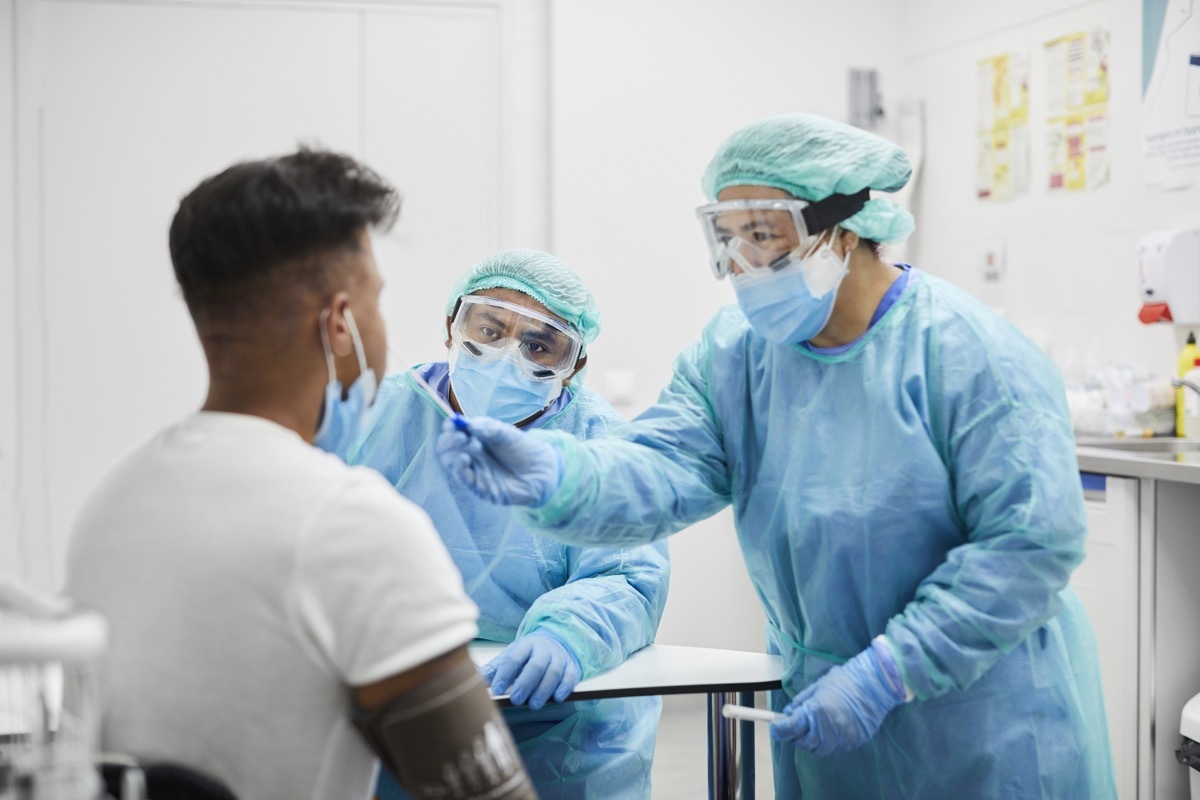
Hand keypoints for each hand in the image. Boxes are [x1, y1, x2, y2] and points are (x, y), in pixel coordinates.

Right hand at [436, 416, 562, 505]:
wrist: (542, 470)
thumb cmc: (524, 449)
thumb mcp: (506, 433)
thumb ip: (487, 427)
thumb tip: (466, 423)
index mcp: (474, 439)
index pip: (452, 433)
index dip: (450, 428)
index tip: (454, 423)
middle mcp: (470, 455)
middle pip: (446, 449)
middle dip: (449, 440)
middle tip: (461, 436)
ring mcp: (474, 471)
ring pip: (450, 463)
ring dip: (455, 452)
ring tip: (473, 445)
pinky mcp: (480, 487)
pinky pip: (462, 478)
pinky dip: (459, 468)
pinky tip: (465, 459)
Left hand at [481, 634, 581, 709]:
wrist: (555, 641)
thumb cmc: (529, 654)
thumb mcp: (511, 656)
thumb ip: (495, 669)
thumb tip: (477, 679)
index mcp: (525, 645)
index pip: (514, 658)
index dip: (505, 674)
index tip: (498, 689)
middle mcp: (543, 649)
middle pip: (536, 665)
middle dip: (525, 684)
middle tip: (516, 700)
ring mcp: (559, 658)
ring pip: (553, 672)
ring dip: (544, 690)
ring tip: (534, 704)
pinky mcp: (571, 667)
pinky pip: (569, 677)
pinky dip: (564, 688)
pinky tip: (557, 698)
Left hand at [771, 638, 905, 755]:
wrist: (874, 686)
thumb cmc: (845, 681)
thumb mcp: (817, 687)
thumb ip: (801, 702)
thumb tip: (789, 713)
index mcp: (816, 712)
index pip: (790, 729)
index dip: (779, 730)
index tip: (776, 729)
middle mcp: (827, 729)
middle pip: (802, 742)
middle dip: (794, 736)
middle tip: (793, 727)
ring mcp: (841, 738)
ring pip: (818, 749)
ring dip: (810, 741)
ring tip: (812, 729)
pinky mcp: (852, 742)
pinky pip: (834, 748)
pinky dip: (827, 742)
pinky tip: (829, 731)